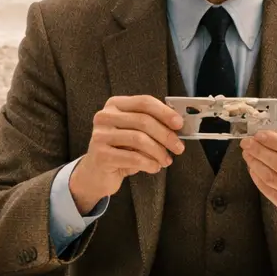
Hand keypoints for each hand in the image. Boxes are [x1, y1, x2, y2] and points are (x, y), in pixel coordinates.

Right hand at [68, 95, 184, 212]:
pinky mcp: (101, 155)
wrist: (97, 173)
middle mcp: (104, 116)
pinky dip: (149, 163)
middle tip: (179, 148)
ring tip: (166, 161)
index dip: (165, 112)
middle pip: (143, 120)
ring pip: (139, 139)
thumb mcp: (136, 133)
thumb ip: (152, 125)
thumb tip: (178, 125)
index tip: (180, 124)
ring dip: (159, 152)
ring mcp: (100, 135)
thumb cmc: (121, 150)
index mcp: (115, 105)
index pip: (144, 102)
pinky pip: (133, 157)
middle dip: (166, 135)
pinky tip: (154, 167)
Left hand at [241, 130, 276, 231]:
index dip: (274, 141)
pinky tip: (253, 168)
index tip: (258, 134)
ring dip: (255, 164)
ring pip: (272, 178)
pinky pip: (268, 191)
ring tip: (248, 154)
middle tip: (247, 143)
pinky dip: (257, 178)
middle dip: (260, 151)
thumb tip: (268, 129)